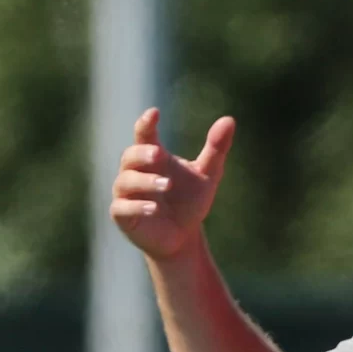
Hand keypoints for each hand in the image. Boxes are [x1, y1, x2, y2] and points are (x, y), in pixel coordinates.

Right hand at [109, 107, 235, 262]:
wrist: (183, 238)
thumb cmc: (190, 202)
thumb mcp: (208, 175)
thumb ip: (216, 148)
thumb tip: (229, 120)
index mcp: (152, 157)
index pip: (144, 134)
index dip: (146, 123)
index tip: (154, 113)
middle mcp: (134, 171)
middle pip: (130, 156)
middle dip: (142, 154)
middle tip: (158, 155)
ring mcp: (125, 193)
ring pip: (126, 181)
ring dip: (145, 182)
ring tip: (166, 185)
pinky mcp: (122, 215)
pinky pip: (123, 207)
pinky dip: (137, 206)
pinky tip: (154, 208)